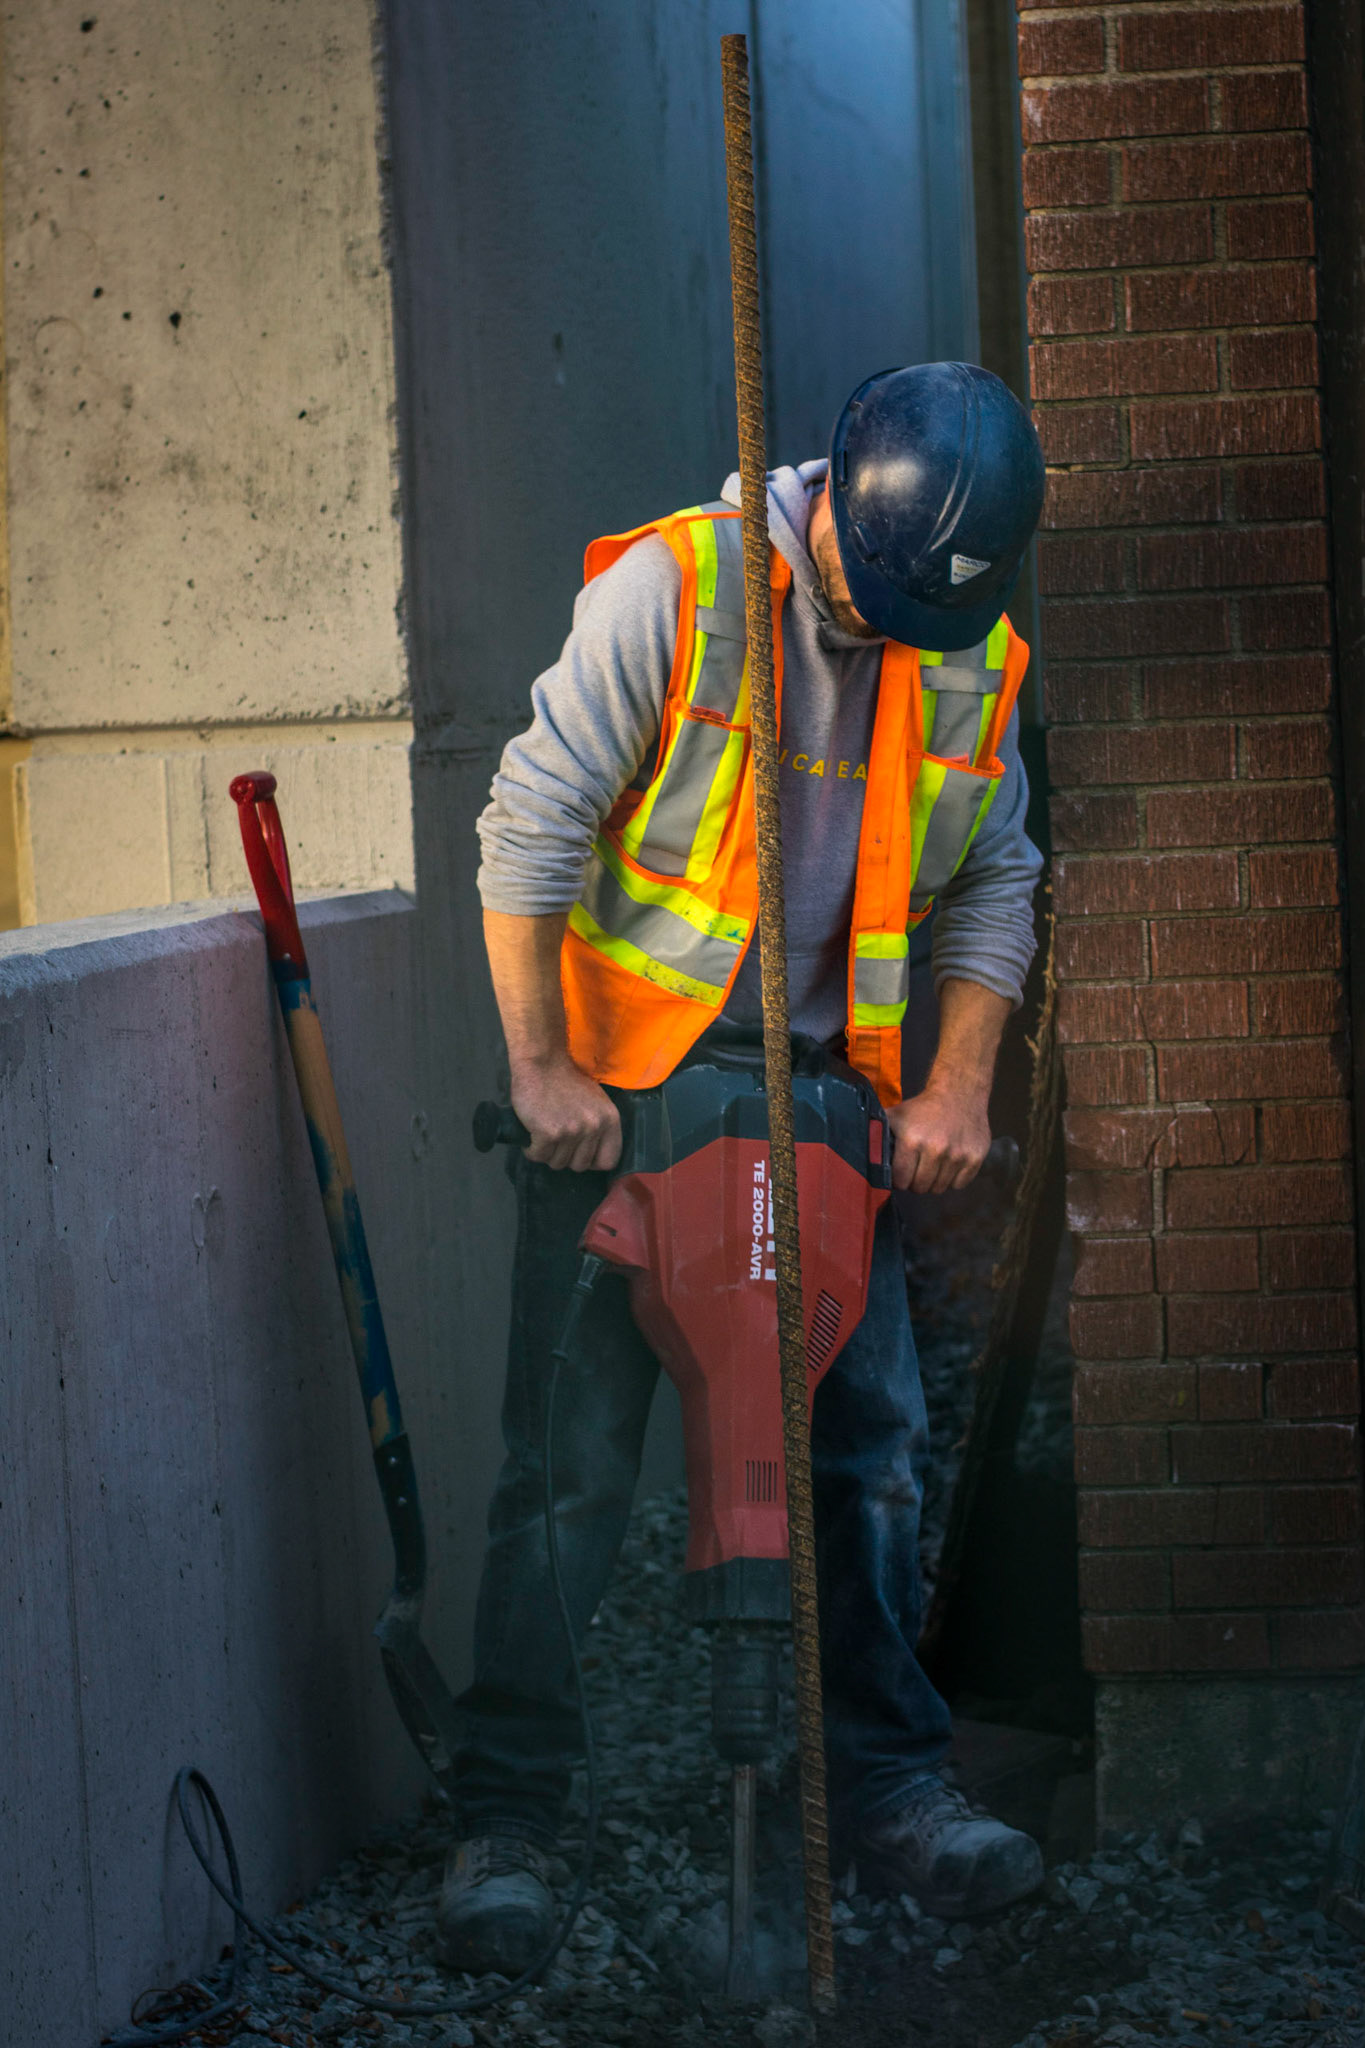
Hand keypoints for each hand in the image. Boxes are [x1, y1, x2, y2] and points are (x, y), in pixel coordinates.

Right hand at [511, 1056, 621, 1171]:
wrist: (542, 1063)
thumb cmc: (566, 1082)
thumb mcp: (596, 1102)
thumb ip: (599, 1127)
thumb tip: (593, 1157)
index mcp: (610, 1120)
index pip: (608, 1161)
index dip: (592, 1161)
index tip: (579, 1154)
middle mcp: (594, 1127)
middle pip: (580, 1166)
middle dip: (565, 1157)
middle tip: (555, 1140)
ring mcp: (572, 1131)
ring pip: (557, 1163)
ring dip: (547, 1153)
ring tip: (542, 1133)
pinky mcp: (549, 1133)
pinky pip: (538, 1156)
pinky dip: (531, 1149)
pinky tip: (531, 1135)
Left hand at [887, 1084, 990, 1193]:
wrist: (959, 1092)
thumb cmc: (923, 1108)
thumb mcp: (896, 1116)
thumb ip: (877, 1134)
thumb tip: (859, 1150)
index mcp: (912, 1140)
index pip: (901, 1180)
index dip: (899, 1180)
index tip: (901, 1174)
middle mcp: (936, 1149)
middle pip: (920, 1187)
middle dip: (915, 1182)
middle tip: (916, 1171)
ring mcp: (957, 1155)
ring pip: (939, 1188)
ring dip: (934, 1181)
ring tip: (932, 1165)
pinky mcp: (975, 1158)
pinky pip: (959, 1185)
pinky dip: (953, 1179)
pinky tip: (948, 1164)